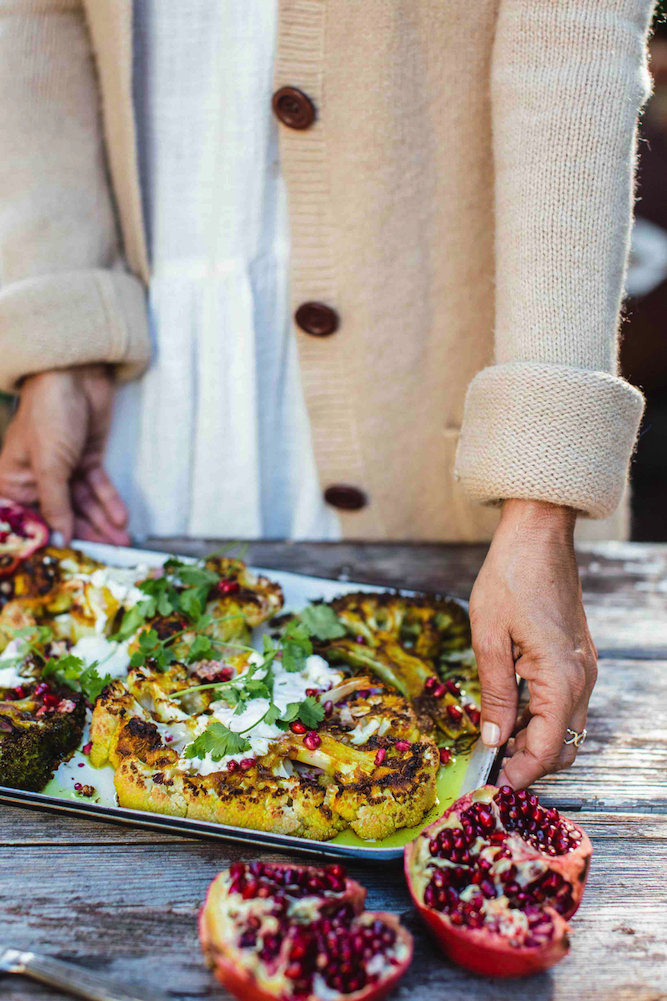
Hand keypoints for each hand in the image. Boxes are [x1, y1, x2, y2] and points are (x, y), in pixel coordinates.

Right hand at [0, 366, 129, 545]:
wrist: (76, 373)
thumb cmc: (49, 413)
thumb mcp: (49, 464)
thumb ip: (56, 503)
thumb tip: (59, 538)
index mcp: (12, 480)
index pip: (30, 520)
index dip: (48, 539)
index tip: (68, 562)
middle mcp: (36, 478)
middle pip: (62, 514)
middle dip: (86, 534)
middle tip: (108, 555)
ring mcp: (64, 469)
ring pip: (84, 504)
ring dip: (103, 522)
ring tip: (121, 542)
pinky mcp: (87, 459)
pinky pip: (98, 487)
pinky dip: (109, 502)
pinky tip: (121, 519)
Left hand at [469, 498, 596, 788]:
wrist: (538, 535)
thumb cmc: (510, 578)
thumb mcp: (489, 638)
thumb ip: (494, 694)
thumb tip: (493, 739)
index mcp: (561, 677)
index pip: (548, 749)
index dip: (520, 772)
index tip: (492, 783)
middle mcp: (581, 678)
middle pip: (564, 746)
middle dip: (529, 761)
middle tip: (489, 761)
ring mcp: (583, 667)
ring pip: (566, 726)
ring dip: (534, 739)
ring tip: (493, 735)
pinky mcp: (576, 657)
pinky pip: (564, 702)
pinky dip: (540, 716)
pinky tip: (509, 709)